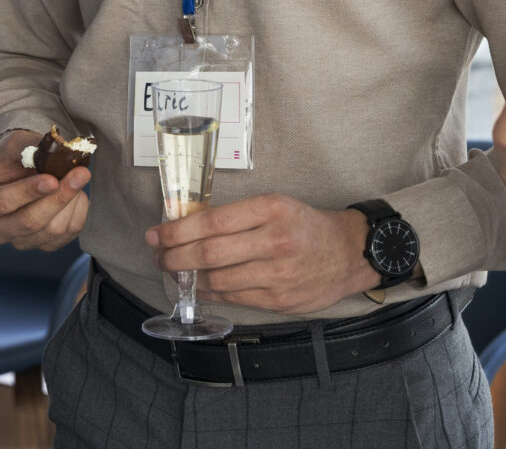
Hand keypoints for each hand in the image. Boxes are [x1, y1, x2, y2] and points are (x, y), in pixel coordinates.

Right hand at [0, 130, 89, 251]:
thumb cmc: (15, 156)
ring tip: (76, 176)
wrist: (22, 170)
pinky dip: (79, 210)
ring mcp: (20, 241)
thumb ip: (33, 147)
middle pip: (29, 222)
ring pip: (53, 230)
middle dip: (58, 198)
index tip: (52, 179)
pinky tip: (77, 193)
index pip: (1, 202)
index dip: (28, 192)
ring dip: (72, 200)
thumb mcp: (16, 144)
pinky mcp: (44, 245)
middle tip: (81, 173)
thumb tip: (60, 153)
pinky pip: (69, 233)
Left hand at [147, 194, 375, 315]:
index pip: (213, 222)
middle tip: (158, 255)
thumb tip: (188, 226)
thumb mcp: (275, 205)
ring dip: (188, 277)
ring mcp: (278, 274)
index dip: (178, 230)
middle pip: (210, 252)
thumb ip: (237, 215)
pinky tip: (198, 285)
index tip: (157, 234)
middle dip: (175, 256)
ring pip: (218, 279)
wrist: (348, 252)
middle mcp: (275, 241)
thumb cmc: (305, 224)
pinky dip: (210, 292)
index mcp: (271, 209)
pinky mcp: (280, 300)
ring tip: (174, 270)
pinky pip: (233, 297)